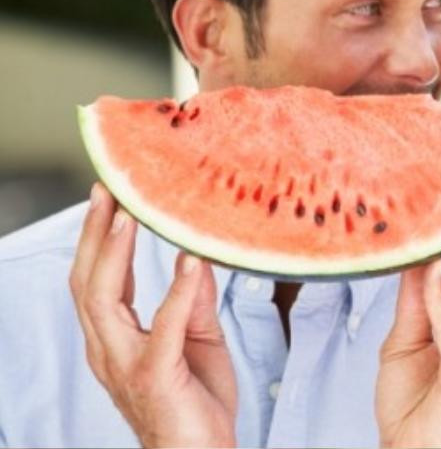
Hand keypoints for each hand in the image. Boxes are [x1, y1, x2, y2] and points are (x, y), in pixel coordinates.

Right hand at [69, 184, 237, 447]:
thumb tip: (198, 254)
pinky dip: (178, 291)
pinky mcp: (155, 377)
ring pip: (104, 300)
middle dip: (94, 233)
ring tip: (132, 214)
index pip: (96, 279)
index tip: (110, 196)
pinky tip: (191, 261)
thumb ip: (195, 300)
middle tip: (108, 189)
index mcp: (115, 339)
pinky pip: (163, 328)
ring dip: (117, 253)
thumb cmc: (198, 405)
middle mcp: (109, 349)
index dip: (99, 238)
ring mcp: (126, 364)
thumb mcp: (198, 339)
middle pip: (87, 281)